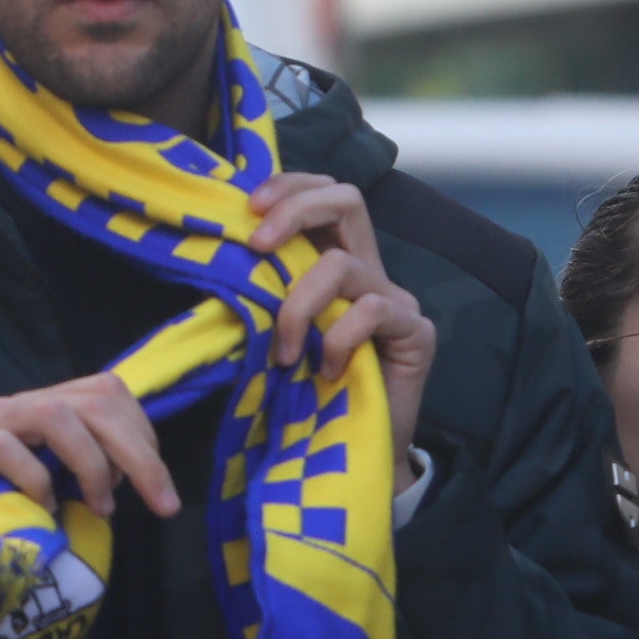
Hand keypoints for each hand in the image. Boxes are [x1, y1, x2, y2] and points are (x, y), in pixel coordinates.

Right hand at [0, 373, 180, 602]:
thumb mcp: (39, 498)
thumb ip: (76, 485)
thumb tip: (126, 492)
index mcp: (42, 412)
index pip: (109, 394)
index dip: (144, 437)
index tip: (158, 490)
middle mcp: (15, 408)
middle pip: (94, 399)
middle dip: (139, 453)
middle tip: (160, 504)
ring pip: (54, 414)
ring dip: (91, 463)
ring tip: (99, 508)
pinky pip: (1, 446)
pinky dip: (33, 476)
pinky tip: (44, 508)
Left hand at [249, 173, 435, 468]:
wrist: (356, 452)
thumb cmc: (312, 396)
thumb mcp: (281, 335)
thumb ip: (268, 295)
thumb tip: (221, 260)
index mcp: (338, 262)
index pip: (324, 193)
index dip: (289, 186)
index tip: (248, 208)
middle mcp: (371, 272)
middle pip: (347, 199)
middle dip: (295, 209)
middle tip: (257, 246)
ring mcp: (397, 301)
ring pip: (342, 265)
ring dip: (299, 305)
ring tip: (285, 354)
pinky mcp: (416, 333)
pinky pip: (371, 311)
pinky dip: (338, 339)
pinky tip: (327, 372)